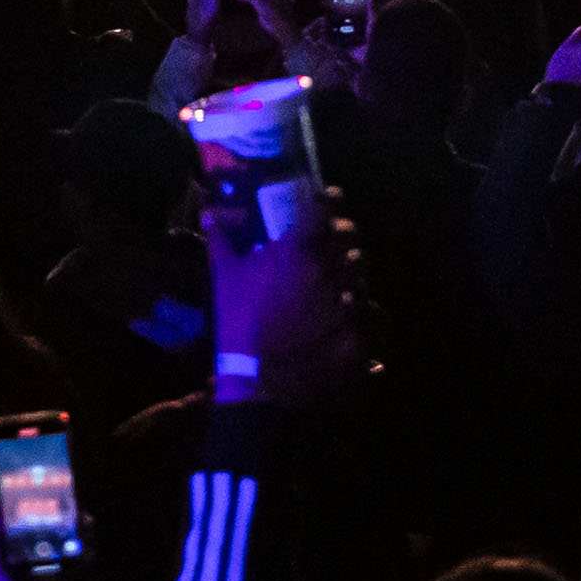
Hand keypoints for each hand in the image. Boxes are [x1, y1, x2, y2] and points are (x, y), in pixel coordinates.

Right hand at [197, 188, 370, 405]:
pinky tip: (347, 317)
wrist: (258, 382)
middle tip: (333, 245)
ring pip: (361, 275)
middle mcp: (328, 271)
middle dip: (343, 239)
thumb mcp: (225, 279)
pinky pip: (370, 312)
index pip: (325, 211)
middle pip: (351, 240)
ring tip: (338, 285)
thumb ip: (221, 241)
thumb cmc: (239, 325)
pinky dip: (361, 313)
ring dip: (351, 276)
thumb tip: (209, 212)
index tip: (329, 198)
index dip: (329, 200)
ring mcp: (347, 302)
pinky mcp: (359, 331)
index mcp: (299, 252)